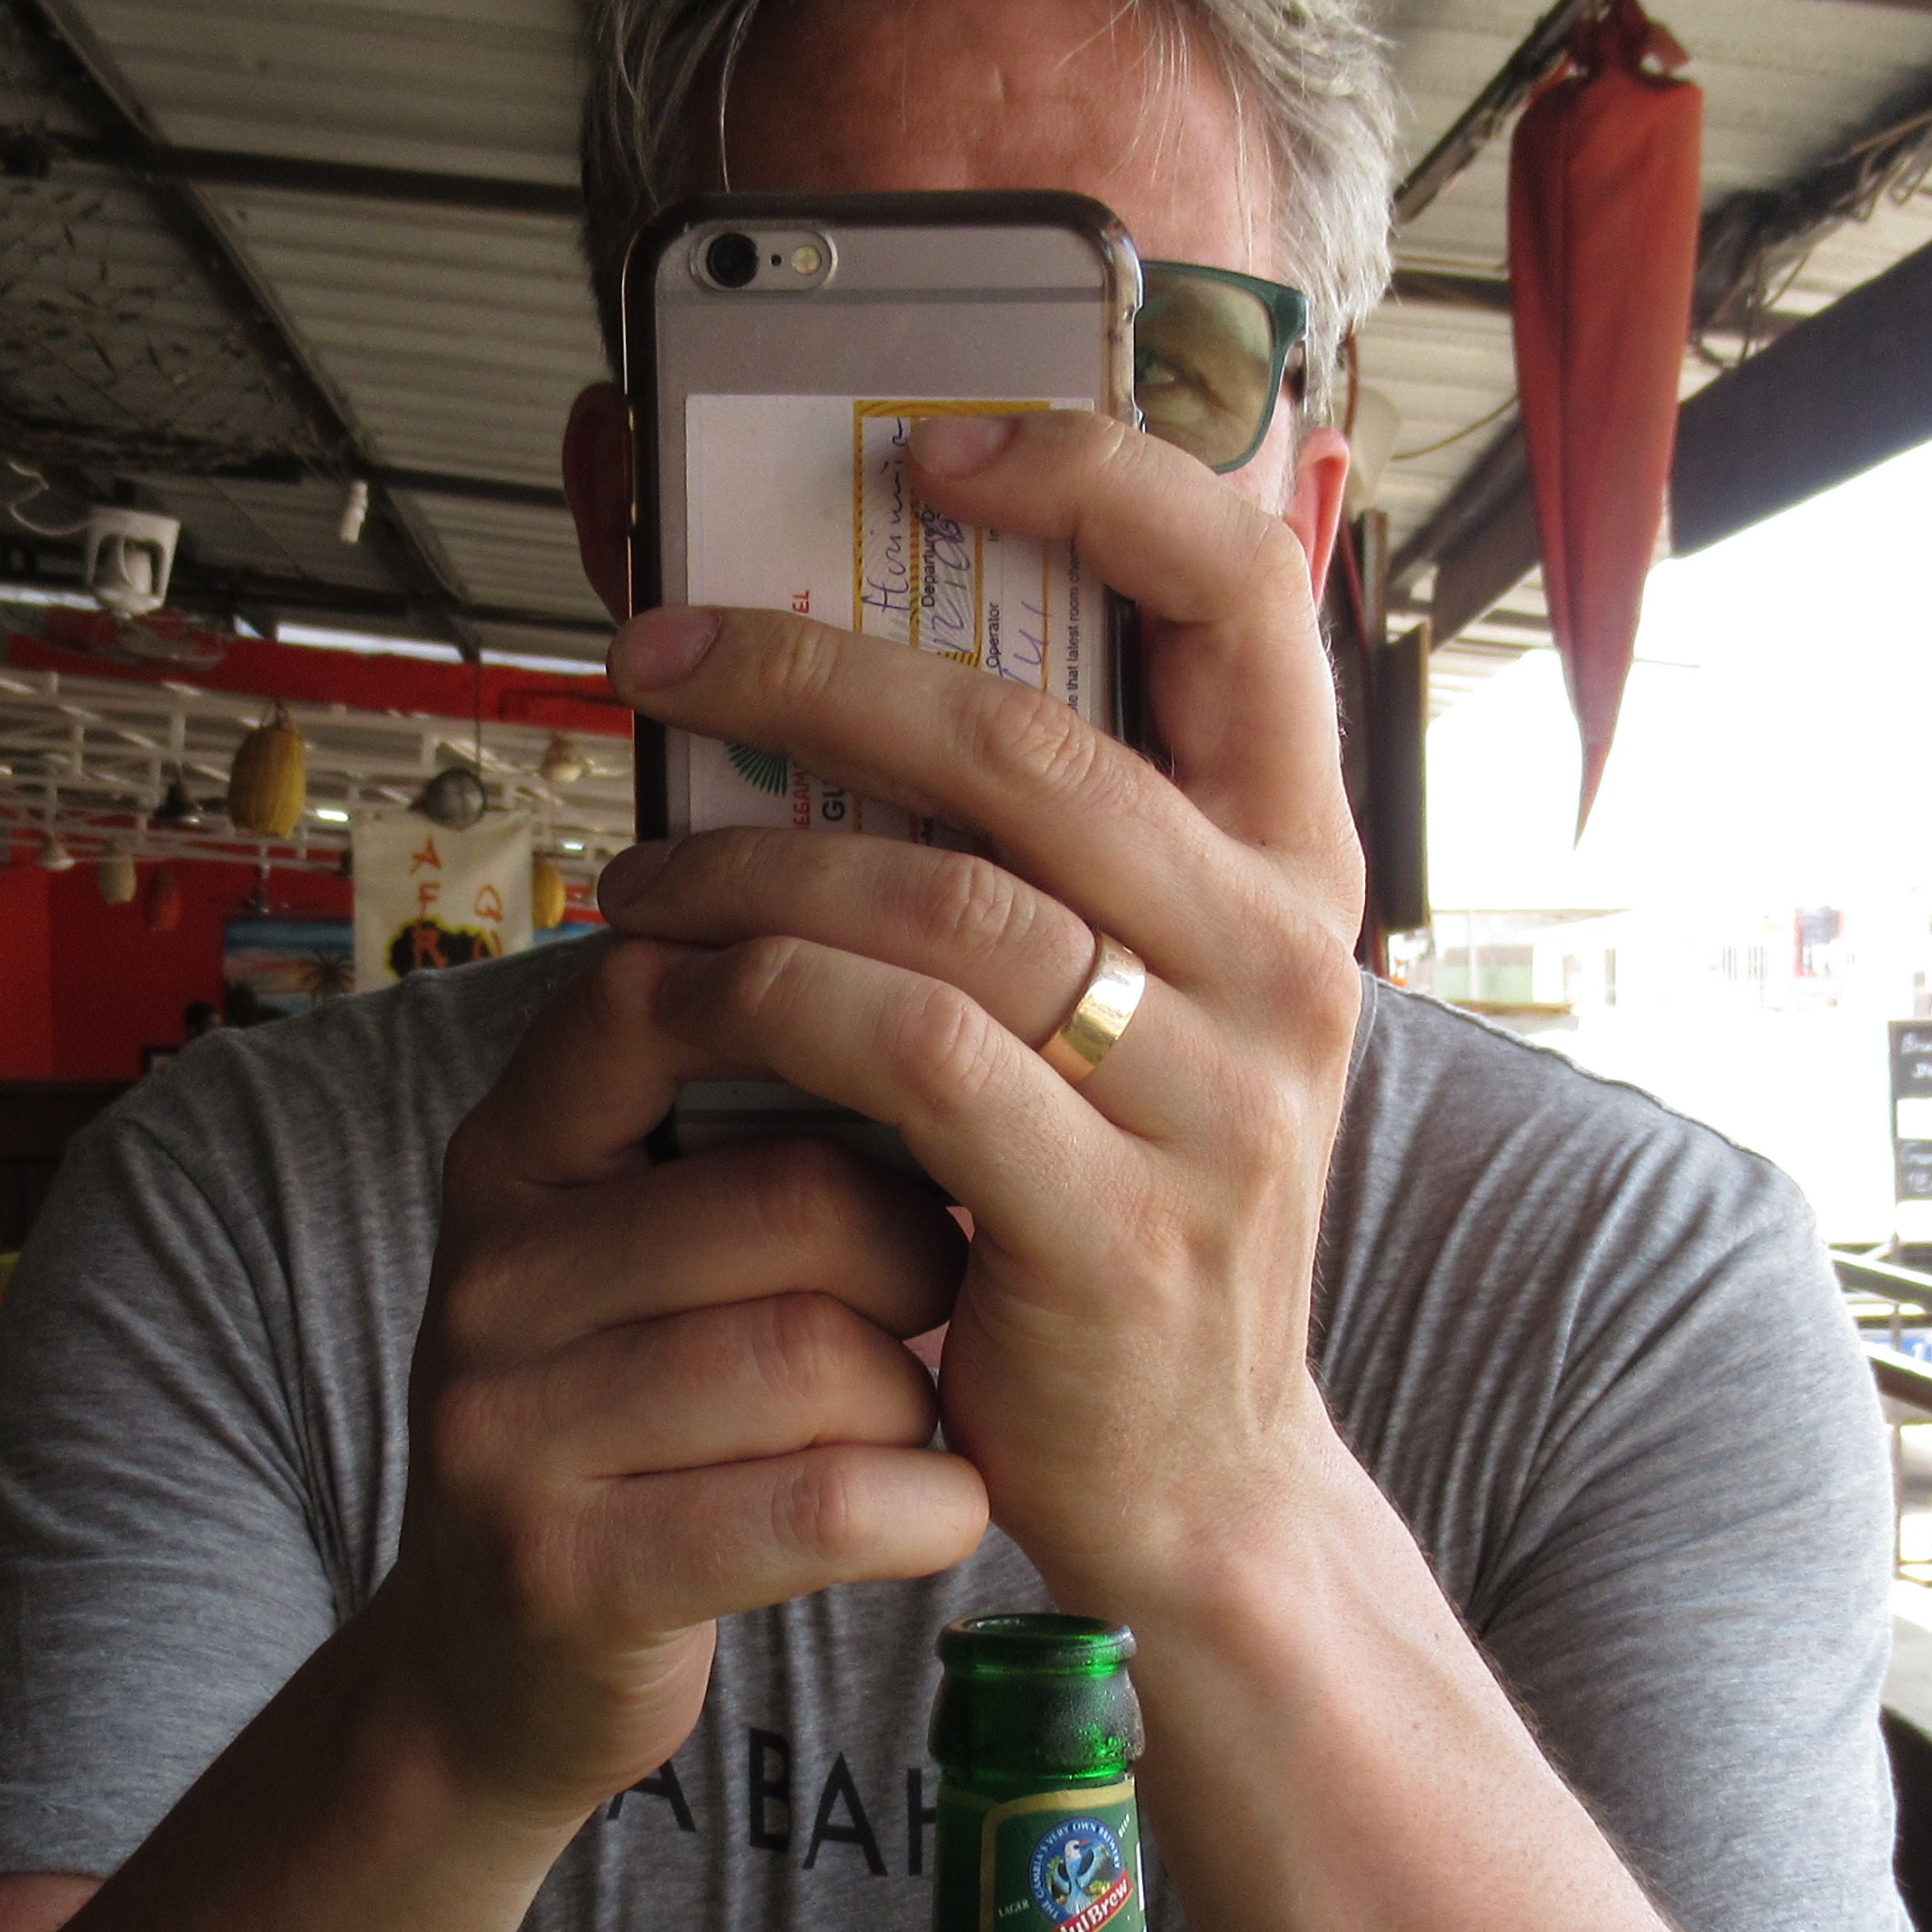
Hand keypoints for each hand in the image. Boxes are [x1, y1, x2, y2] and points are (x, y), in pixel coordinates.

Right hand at [368, 937, 987, 1821]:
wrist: (490, 1678)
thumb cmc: (637, 1422)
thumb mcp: (637, 1248)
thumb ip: (733, 1120)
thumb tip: (948, 966)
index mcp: (513, 1157)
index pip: (661, 999)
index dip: (826, 1004)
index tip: (934, 1062)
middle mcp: (490, 1275)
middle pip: (804, 1198)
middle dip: (923, 1256)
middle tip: (936, 1304)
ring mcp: (508, 1428)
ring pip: (826, 1355)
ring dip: (918, 1397)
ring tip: (904, 1420)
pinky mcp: (568, 1574)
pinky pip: (822, 1504)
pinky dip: (925, 1509)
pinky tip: (937, 1511)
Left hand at [594, 407, 1369, 1619]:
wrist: (1193, 1484)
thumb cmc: (1117, 1208)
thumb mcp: (1138, 1004)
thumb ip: (1053, 853)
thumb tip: (851, 672)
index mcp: (1299, 867)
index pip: (1244, 591)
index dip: (1094, 479)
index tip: (932, 447)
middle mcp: (1287, 961)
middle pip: (1031, 738)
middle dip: (813, 672)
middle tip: (662, 654)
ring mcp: (1213, 1097)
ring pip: (942, 897)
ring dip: (748, 865)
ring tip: (632, 874)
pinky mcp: (1109, 1223)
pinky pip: (904, 1051)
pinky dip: (767, 999)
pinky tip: (679, 995)